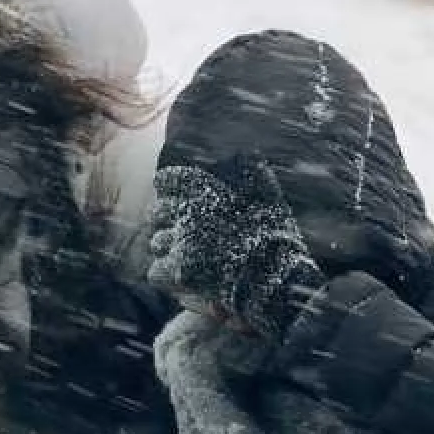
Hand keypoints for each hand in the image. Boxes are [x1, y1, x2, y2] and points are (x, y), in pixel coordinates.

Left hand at [148, 156, 324, 339]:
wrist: (277, 279)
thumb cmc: (275, 239)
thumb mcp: (268, 197)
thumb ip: (254, 173)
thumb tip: (249, 153)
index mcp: (206, 190)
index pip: (168, 179)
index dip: (168, 187)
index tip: (172, 196)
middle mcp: (188, 212)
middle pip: (157, 212)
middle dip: (166, 222)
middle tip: (180, 232)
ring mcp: (181, 242)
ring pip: (157, 242)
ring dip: (168, 249)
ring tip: (185, 257)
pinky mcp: (178, 271)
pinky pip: (157, 271)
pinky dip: (166, 275)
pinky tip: (181, 278)